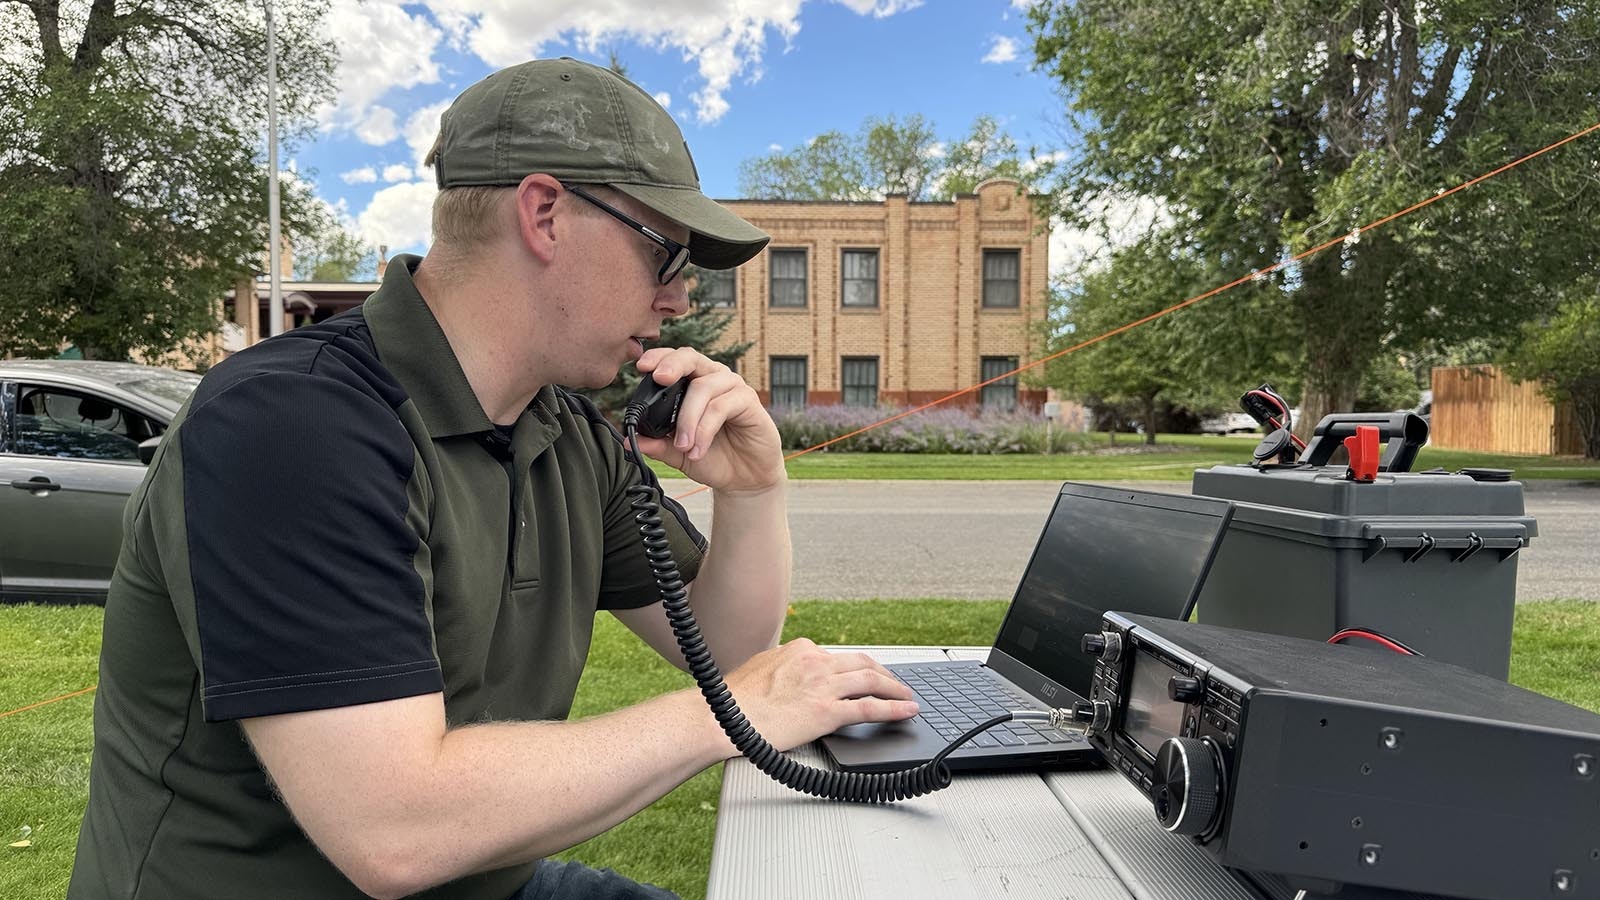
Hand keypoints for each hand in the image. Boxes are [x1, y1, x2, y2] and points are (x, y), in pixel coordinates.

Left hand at [633, 347, 783, 492]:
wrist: (743, 479)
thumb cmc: (712, 457)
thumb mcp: (676, 453)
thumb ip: (656, 444)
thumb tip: (630, 440)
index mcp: (693, 383)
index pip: (675, 360)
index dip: (658, 357)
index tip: (641, 366)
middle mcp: (713, 378)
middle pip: (691, 357)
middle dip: (672, 365)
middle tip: (659, 379)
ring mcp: (733, 387)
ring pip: (703, 388)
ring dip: (688, 419)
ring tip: (683, 447)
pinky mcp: (749, 401)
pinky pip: (722, 407)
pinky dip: (705, 430)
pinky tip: (698, 450)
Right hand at [718, 639, 919, 754]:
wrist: (721, 717)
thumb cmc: (732, 701)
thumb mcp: (761, 668)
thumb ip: (782, 667)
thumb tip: (788, 672)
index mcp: (800, 650)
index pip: (838, 657)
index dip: (859, 668)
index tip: (868, 675)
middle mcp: (814, 662)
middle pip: (862, 663)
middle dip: (884, 674)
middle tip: (897, 684)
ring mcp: (822, 685)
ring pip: (871, 681)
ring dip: (895, 689)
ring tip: (908, 697)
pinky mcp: (826, 711)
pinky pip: (869, 708)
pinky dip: (893, 708)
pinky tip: (906, 711)